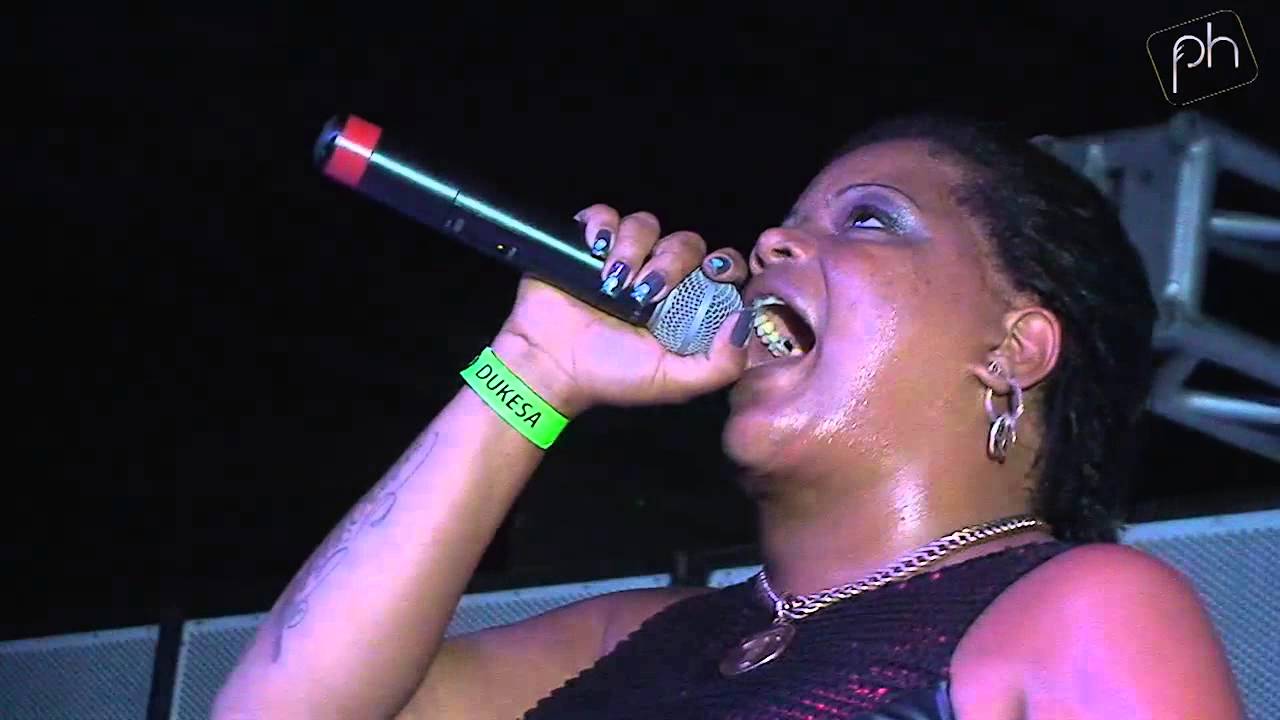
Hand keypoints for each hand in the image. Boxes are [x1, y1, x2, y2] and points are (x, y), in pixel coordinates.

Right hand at [492, 205, 750, 416]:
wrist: (549, 367)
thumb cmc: (610, 376)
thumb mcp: (673, 382)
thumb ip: (719, 364)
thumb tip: (743, 321)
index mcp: (684, 304)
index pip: (720, 267)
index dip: (724, 264)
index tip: (714, 274)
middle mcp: (657, 275)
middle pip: (685, 242)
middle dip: (671, 262)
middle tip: (646, 293)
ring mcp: (620, 257)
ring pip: (645, 224)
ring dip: (633, 249)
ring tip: (613, 282)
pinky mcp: (584, 244)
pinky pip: (602, 214)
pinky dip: (600, 225)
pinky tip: (594, 250)